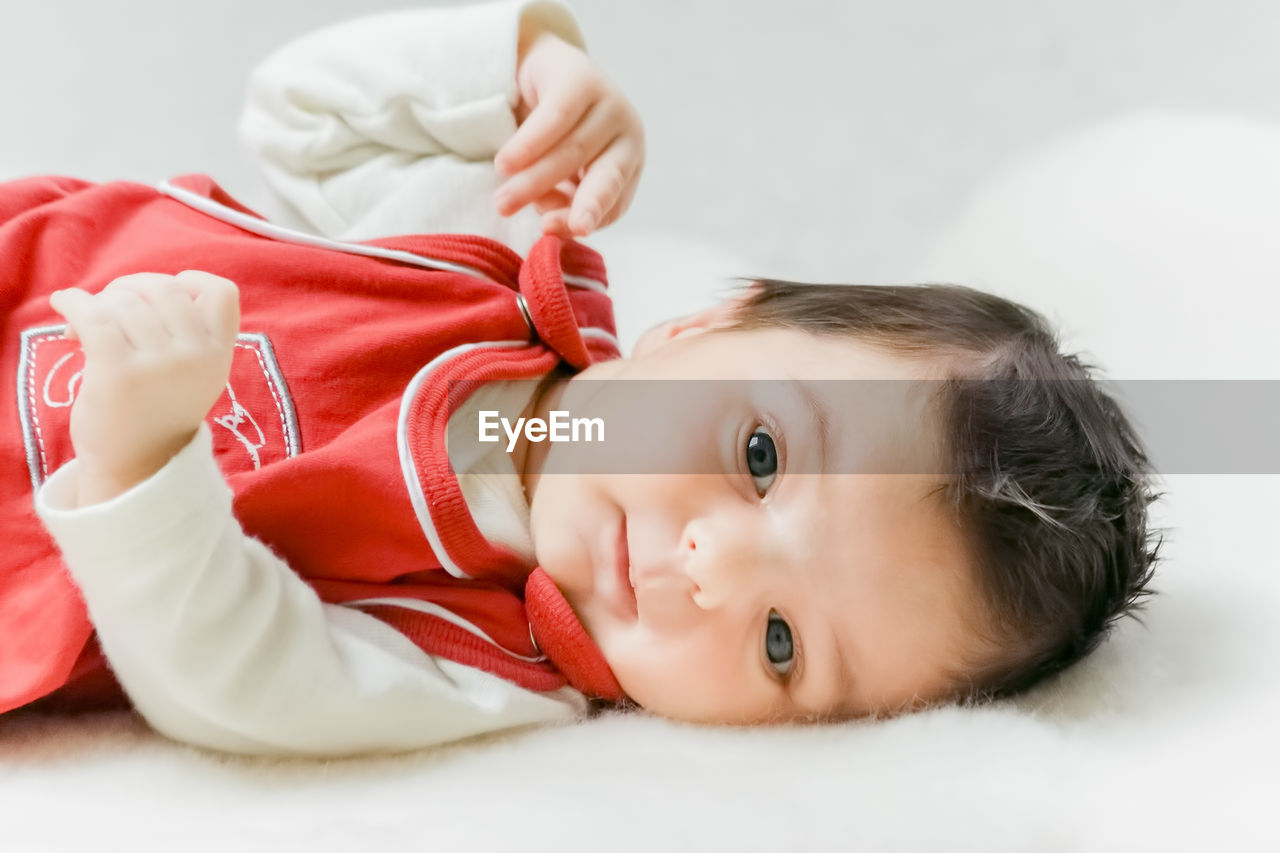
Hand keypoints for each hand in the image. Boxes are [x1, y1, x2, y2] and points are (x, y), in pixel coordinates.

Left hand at [48, 270, 240, 504]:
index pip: (221, 292)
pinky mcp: (120, 373)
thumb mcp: (193, 374)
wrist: (137, 467)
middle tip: (110, 310)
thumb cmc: (156, 412)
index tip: (161, 296)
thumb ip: (184, 333)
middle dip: (131, 289)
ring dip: (98, 303)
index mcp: (219, 354)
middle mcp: (197, 357)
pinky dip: (72, 302)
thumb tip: (128, 289)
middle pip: (164, 288)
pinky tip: (64, 307)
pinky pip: (93, 316)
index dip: (190, 282)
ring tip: (84, 324)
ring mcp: (161, 365)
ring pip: (126, 302)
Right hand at [494, 30, 644, 238]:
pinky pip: (555, 119)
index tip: (549, 230)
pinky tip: (505, 164)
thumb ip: (558, 201)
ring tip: (502, 202)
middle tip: (546, 227)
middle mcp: (628, 134)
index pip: (614, 204)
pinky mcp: (582, 78)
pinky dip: (528, 146)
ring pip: (572, 152)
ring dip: (532, 181)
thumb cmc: (554, 135)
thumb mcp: (560, 175)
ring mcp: (610, 103)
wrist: (545, 70)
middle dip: (577, 206)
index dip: (583, 219)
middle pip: (603, 179)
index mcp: (628, 165)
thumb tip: (550, 225)